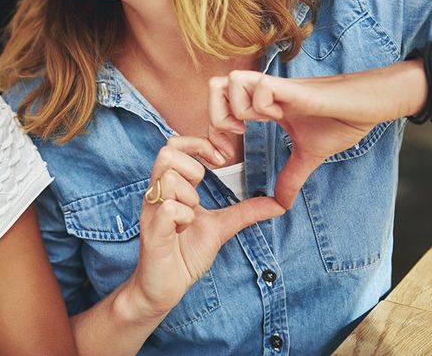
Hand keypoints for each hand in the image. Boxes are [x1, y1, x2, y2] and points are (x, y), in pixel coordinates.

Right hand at [125, 137, 283, 319]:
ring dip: (189, 195)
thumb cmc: (185, 254)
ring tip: (191, 216)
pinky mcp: (152, 231)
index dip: (198, 144)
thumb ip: (245, 212)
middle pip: (167, 152)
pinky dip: (184, 217)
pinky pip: (170, 209)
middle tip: (202, 190)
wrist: (163, 287)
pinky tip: (184, 230)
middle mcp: (157, 193)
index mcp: (171, 187)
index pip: (174, 145)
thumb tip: (279, 203)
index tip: (220, 159)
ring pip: (169, 178)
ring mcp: (152, 211)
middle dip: (193, 167)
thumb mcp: (221, 227)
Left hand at [207, 71, 387, 208]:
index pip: (218, 106)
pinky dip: (264, 105)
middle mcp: (263, 92)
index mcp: (262, 105)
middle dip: (216, 117)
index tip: (228, 155)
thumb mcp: (308, 155)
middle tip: (235, 139)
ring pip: (231, 80)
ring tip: (254, 126)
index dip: (214, 131)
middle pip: (214, 86)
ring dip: (237, 108)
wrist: (368, 106)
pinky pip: (261, 88)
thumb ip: (291, 176)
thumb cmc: (340, 121)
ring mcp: (276, 86)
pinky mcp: (291, 86)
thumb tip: (283, 205)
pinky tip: (279, 116)